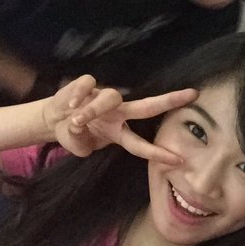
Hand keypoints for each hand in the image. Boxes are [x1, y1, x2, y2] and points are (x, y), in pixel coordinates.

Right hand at [43, 75, 198, 163]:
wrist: (53, 119)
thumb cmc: (73, 134)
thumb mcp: (77, 145)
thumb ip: (78, 142)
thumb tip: (76, 128)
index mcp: (119, 133)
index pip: (141, 145)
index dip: (158, 153)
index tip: (178, 160)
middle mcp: (118, 114)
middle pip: (147, 107)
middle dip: (169, 101)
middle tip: (192, 95)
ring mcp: (103, 98)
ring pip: (111, 97)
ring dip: (93, 109)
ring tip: (76, 120)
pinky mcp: (87, 85)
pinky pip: (88, 85)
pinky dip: (79, 94)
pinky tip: (70, 105)